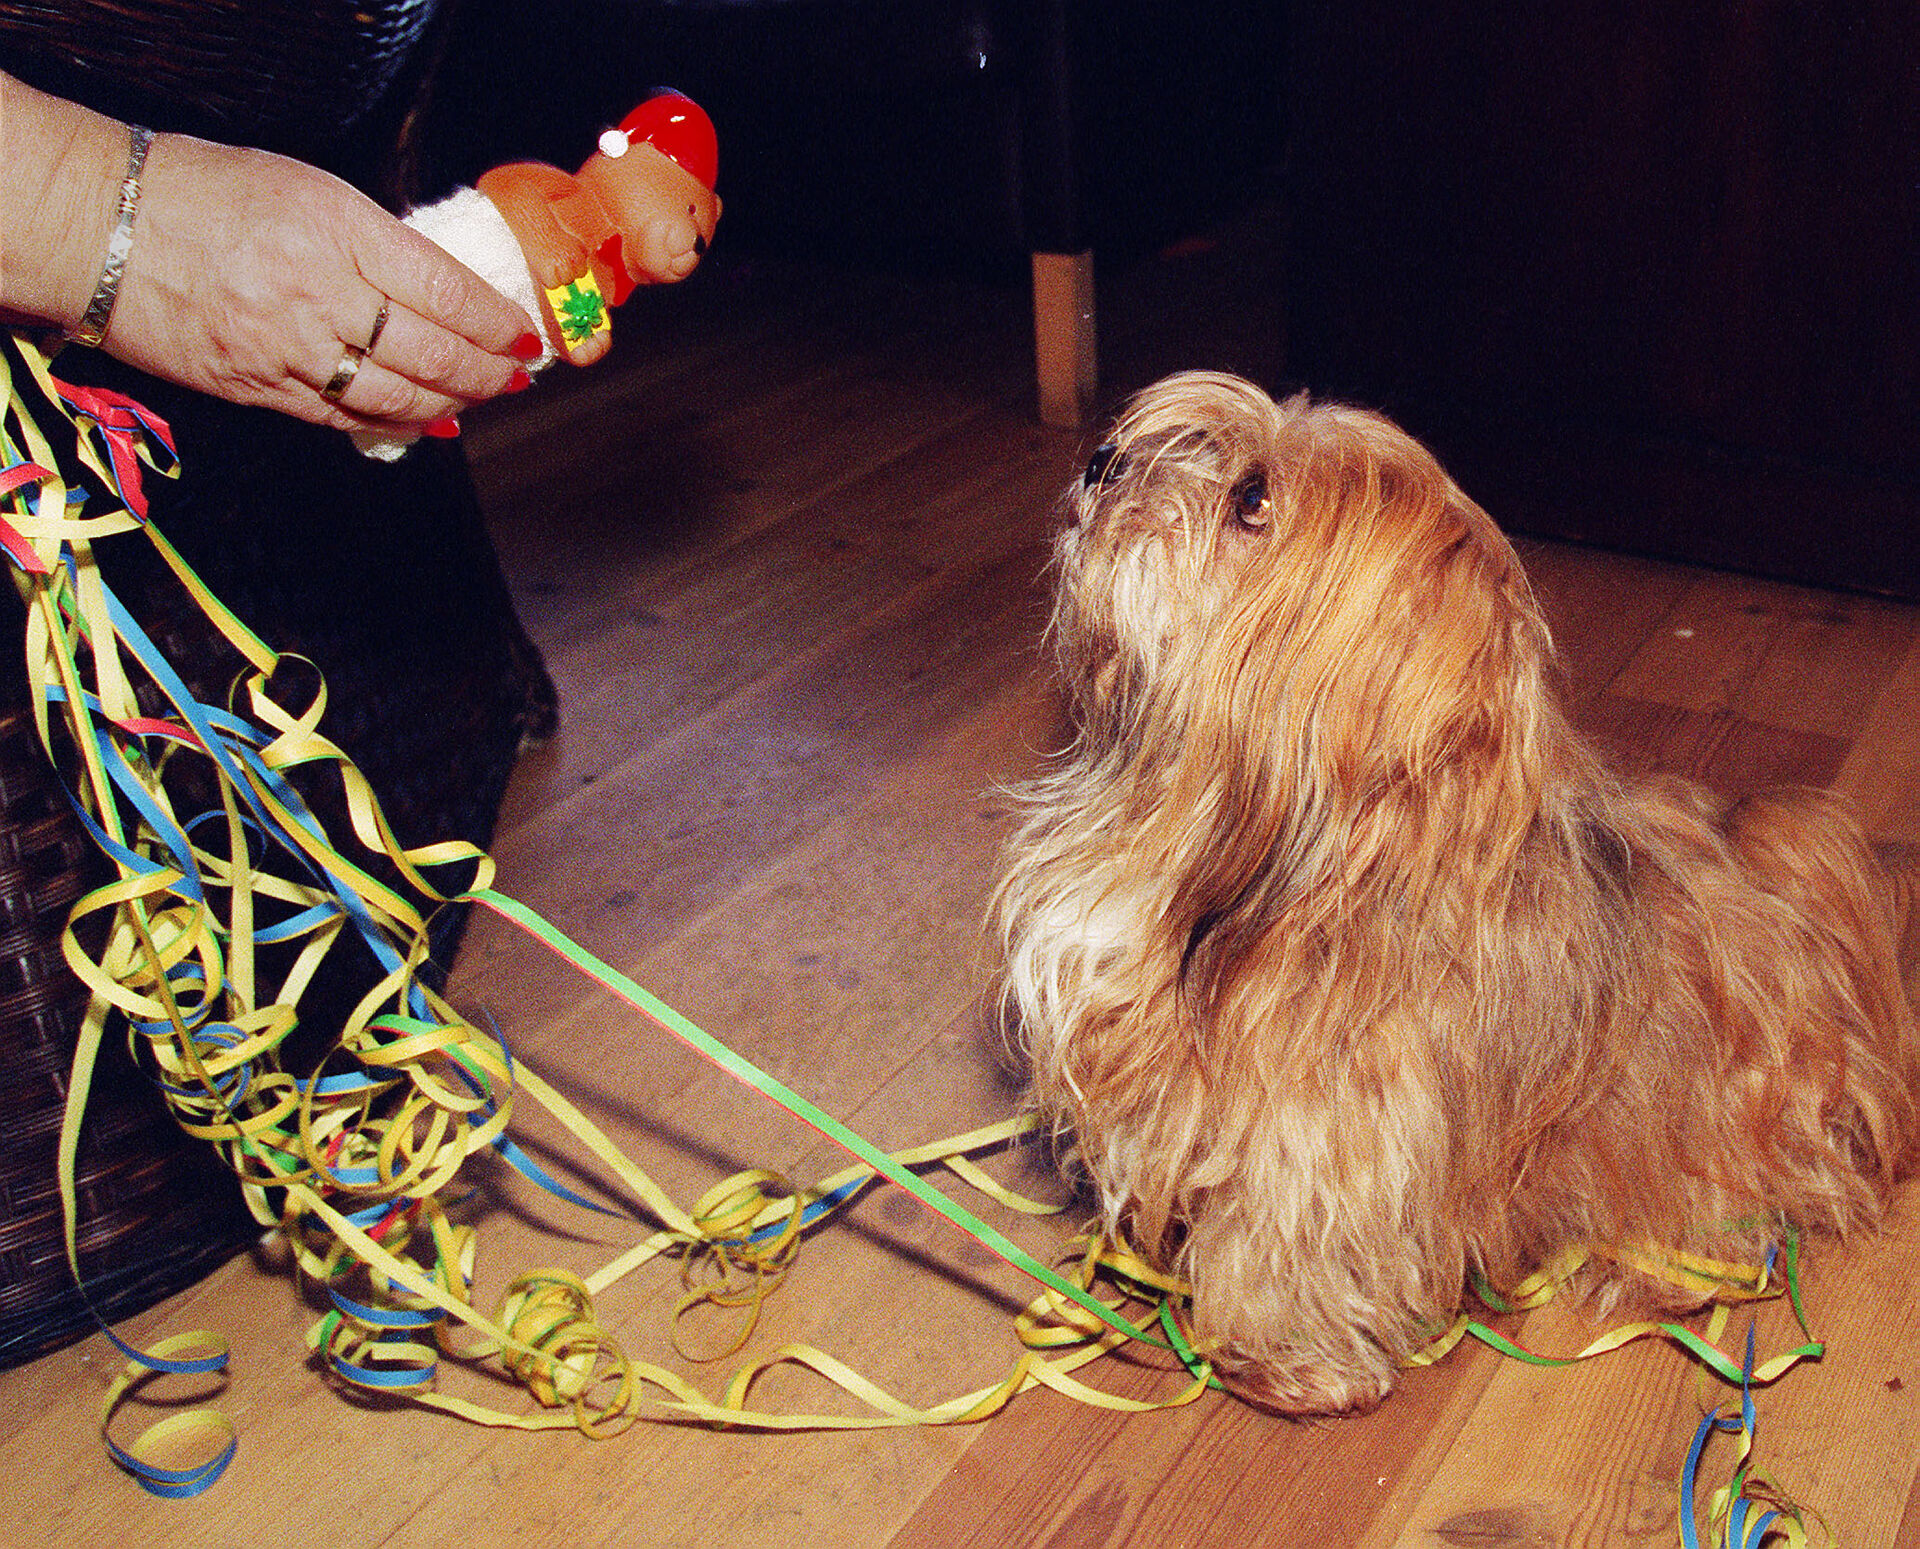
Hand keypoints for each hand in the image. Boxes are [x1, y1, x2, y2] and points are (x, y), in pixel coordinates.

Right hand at [105, 133, 539, 431]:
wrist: (101, 226)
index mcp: (339, 230)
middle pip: (434, 353)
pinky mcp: (260, 388)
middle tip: (516, 376)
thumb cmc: (202, 192)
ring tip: (479, 399)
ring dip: (452, 404)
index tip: (524, 335)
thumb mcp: (305, 190)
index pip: (447, 290)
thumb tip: (436, 293)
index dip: (497, 322)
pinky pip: (345, 416)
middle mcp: (321, 294)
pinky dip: (395, 423)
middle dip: (489, 372)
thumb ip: (372, 242)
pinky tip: (426, 423)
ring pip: (398, 396)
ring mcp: (291, 348)